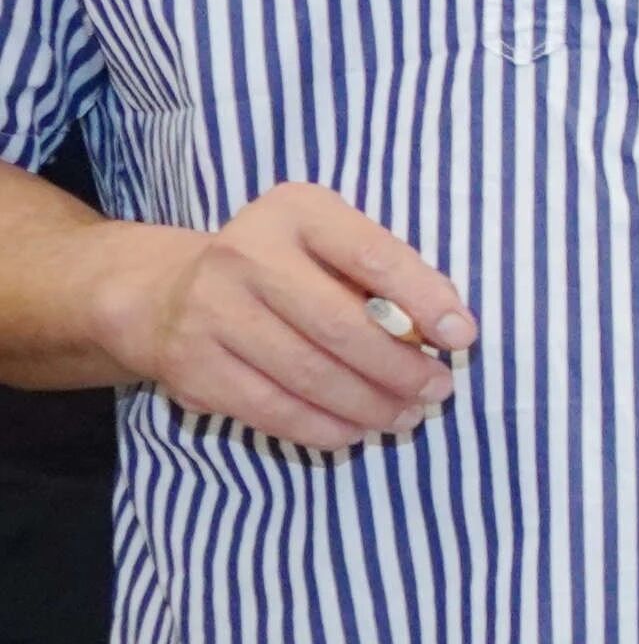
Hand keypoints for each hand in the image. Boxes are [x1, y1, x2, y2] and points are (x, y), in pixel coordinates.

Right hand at [101, 183, 469, 454]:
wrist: (169, 293)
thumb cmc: (283, 267)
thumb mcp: (329, 244)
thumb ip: (382, 276)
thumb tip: (448, 330)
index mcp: (295, 212)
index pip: (372, 255)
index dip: (423, 299)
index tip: (463, 335)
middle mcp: (244, 255)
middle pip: (339, 325)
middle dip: (400, 366)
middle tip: (438, 390)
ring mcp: (211, 312)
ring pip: (308, 374)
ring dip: (369, 404)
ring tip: (406, 415)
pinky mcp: (192, 366)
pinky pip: (271, 408)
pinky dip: (322, 427)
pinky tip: (355, 431)